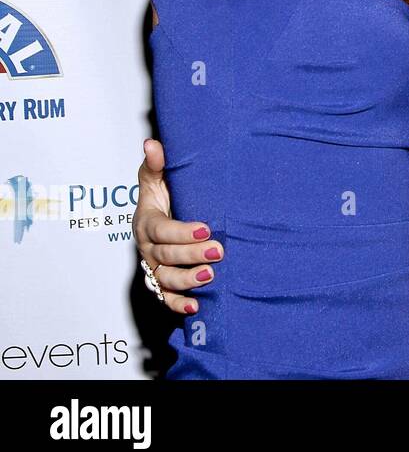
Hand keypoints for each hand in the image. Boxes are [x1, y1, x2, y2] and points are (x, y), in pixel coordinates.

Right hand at [134, 138, 220, 313]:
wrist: (165, 219)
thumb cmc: (164, 199)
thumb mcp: (158, 181)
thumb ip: (157, 165)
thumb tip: (152, 143)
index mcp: (148, 223)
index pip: (161, 229)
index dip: (182, 231)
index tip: (206, 228)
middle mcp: (149, 248)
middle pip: (165, 255)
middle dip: (191, 254)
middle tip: (218, 250)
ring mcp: (155, 267)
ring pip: (166, 278)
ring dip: (187, 280)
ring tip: (210, 276)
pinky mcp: (163, 283)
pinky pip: (166, 298)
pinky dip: (178, 304)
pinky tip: (195, 307)